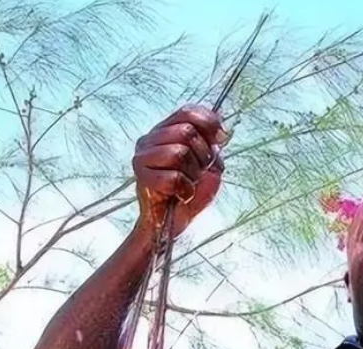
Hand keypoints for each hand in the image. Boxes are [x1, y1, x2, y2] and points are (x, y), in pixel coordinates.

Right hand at [133, 104, 227, 240]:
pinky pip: (172, 177)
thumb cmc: (190, 193)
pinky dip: (185, 189)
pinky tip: (181, 195)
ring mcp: (143, 155)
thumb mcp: (210, 168)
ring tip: (189, 184)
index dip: (209, 122)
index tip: (222, 138)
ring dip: (192, 174)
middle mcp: (152, 138)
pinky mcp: (140, 175)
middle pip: (186, 132)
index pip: (187, 112)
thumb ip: (214, 148)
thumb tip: (220, 137)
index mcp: (167, 130)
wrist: (173, 222)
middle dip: (203, 155)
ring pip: (179, 152)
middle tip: (200, 172)